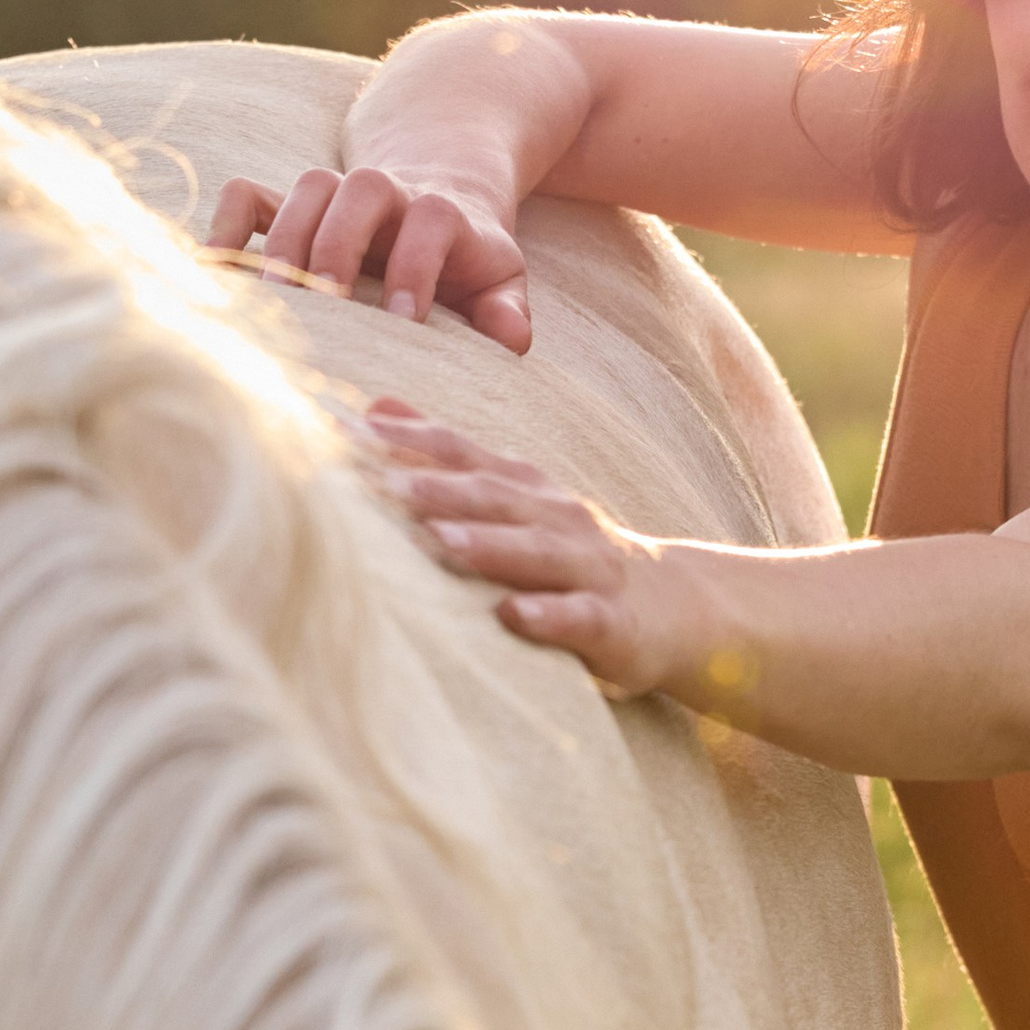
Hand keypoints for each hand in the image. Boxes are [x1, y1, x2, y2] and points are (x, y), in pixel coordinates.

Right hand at [208, 165, 531, 353]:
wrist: (432, 199)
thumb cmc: (465, 260)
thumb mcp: (500, 281)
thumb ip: (507, 311)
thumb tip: (510, 341)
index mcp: (442, 211)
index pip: (432, 221)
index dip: (417, 266)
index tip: (404, 322)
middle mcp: (385, 192)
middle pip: (360, 189)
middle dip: (341, 246)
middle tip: (328, 306)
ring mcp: (332, 193)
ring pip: (305, 189)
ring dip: (285, 242)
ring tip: (271, 301)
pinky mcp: (287, 204)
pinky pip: (247, 195)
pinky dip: (226, 226)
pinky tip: (215, 275)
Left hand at [366, 399, 701, 694]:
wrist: (676, 605)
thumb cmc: (573, 557)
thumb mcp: (516, 501)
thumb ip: (450, 460)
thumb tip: (377, 406)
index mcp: (527, 490)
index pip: (464, 455)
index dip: (412, 440)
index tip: (352, 430)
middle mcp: (556, 517)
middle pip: (494, 498)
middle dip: (438, 489)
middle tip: (382, 487)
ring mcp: (588, 568)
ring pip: (535, 552)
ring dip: (487, 545)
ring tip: (440, 542)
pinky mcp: (613, 623)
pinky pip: (579, 616)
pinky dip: (547, 615)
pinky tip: (513, 616)